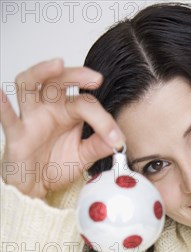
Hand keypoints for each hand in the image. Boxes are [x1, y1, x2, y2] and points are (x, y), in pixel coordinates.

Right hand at [0, 58, 125, 198]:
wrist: (36, 187)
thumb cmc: (55, 166)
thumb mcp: (83, 157)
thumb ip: (98, 147)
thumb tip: (118, 141)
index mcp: (68, 113)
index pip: (86, 104)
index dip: (103, 120)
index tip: (116, 138)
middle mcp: (49, 109)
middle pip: (58, 81)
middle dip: (76, 75)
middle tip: (95, 78)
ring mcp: (31, 118)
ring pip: (29, 85)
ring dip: (42, 72)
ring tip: (57, 64)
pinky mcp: (16, 133)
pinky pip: (7, 117)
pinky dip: (2, 105)